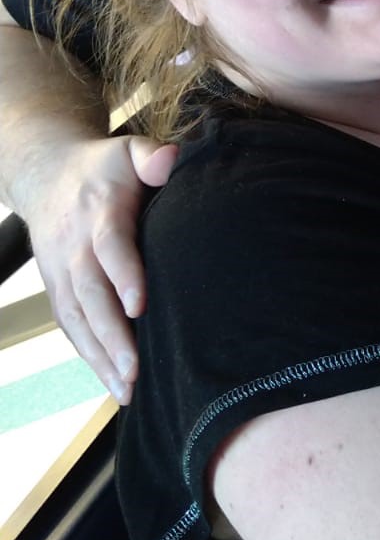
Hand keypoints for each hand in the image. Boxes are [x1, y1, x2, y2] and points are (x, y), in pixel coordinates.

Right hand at [30, 135, 176, 401]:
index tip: (139, 306)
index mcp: (99, 212)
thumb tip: (171, 160)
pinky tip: (112, 383)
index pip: (110, 246)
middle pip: (90, 294)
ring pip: (77, 318)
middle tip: (135, 370)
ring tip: (127, 389)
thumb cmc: (105, 168)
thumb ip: (153, 156)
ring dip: (100, 356)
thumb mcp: (129, 150)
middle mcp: (75, 246)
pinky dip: (89, 356)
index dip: (123, 276)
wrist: (47, 175)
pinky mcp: (57, 289)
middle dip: (112, 334)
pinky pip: (71, 326)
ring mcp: (61, 271)